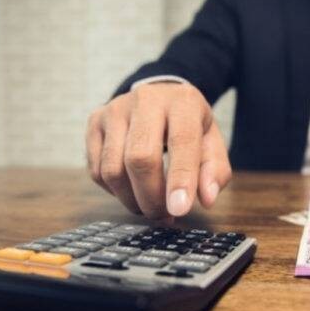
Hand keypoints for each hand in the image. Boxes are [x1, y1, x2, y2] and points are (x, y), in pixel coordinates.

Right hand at [86, 83, 231, 218]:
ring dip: (131, 200)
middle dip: (151, 197)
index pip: (181, 141)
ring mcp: (114, 110)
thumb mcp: (212, 142)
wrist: (158, 95)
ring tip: (148, 206)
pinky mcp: (94, 123)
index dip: (180, 179)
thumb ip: (215, 171)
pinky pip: (97, 171)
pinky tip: (131, 189)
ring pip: (113, 169)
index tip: (179, 210)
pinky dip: (114, 191)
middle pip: (140, 158)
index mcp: (182, 101)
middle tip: (163, 215)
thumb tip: (207, 199)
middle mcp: (145, 100)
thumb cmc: (187, 126)